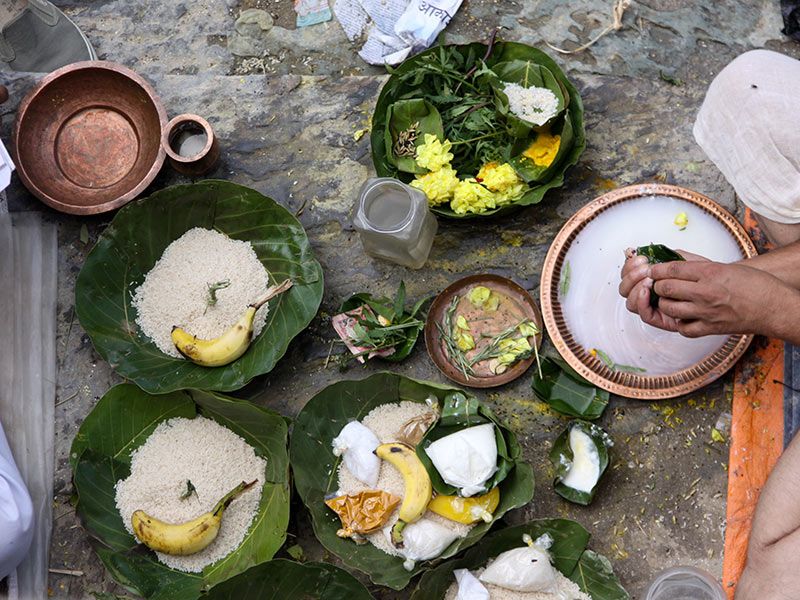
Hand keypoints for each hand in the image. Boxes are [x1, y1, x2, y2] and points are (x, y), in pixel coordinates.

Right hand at [618, 249, 707, 331]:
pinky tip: (647, 290)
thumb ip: (668, 257)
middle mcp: (649, 295)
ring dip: (635, 288)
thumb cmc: (712, 278)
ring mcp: (655, 308)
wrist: (729, 292)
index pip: (629, 274)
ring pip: (631, 302)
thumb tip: (645, 251)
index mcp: (652, 279)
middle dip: (630, 276)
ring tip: (648, 279)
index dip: (629, 266)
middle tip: (644, 269)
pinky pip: (645, 315)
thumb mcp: (688, 261)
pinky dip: (641, 302)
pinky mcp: (663, 320)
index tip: (640, 258)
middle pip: (625, 289)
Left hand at [646, 260, 792, 337]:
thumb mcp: (724, 266)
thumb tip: (673, 258)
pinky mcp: (711, 328)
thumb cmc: (753, 285)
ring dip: (664, 303)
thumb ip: (697, 264)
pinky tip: (682, 316)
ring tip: (668, 300)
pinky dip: (679, 322)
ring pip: (670, 308)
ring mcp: (707, 312)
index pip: (673, 268)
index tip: (653, 269)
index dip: (658, 269)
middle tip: (657, 285)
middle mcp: (707, 292)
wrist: (774, 307)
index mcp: (711, 272)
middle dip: (657, 286)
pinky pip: (683, 328)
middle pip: (667, 288)